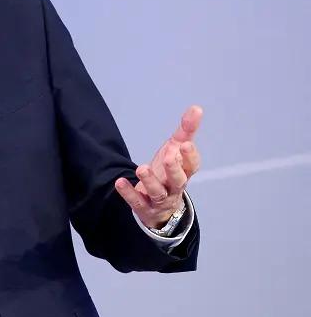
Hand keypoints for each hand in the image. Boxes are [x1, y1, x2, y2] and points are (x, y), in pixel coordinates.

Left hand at [115, 105, 202, 229]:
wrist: (160, 208)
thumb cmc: (169, 173)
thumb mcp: (175, 151)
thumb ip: (186, 131)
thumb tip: (197, 108)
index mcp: (184, 173)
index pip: (192, 166)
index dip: (190, 156)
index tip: (185, 144)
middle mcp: (174, 187)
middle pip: (178, 180)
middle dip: (174, 169)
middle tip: (169, 157)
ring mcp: (160, 199)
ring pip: (158, 193)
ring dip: (150, 181)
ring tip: (142, 168)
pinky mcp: (144, 207)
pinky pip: (137, 201)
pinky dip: (128, 193)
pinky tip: (120, 182)